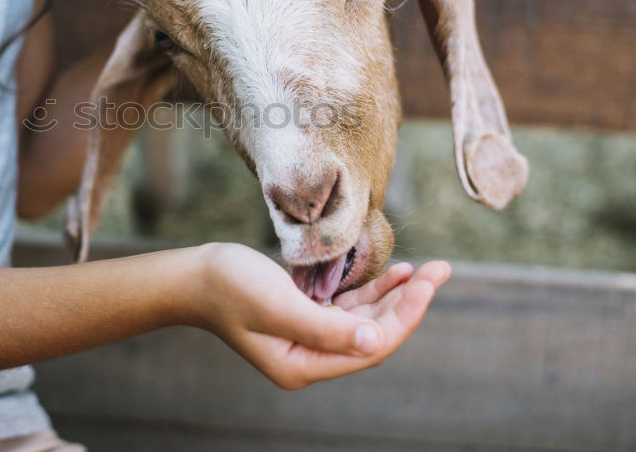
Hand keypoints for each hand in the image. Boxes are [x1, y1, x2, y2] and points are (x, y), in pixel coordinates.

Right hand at [194, 243, 450, 389]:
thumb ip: (326, 327)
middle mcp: (310, 357)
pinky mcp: (304, 316)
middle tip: (441, 270)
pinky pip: (348, 308)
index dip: (404, 316)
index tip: (428, 284)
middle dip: (409, 303)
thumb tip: (375, 340)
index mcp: (304, 365)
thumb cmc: (230, 287)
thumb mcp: (278, 305)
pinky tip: (394, 274)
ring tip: (427, 271)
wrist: (193, 276)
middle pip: (374, 333)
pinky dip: (372, 291)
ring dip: (395, 295)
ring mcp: (307, 337)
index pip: (370, 346)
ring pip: (365, 319)